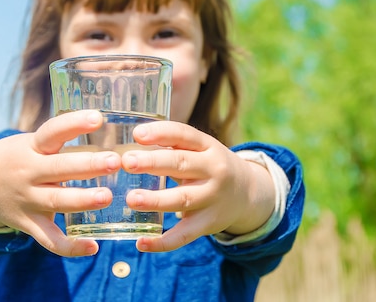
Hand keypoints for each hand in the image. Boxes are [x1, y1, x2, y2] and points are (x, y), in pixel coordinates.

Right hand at [0, 110, 121, 256]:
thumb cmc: (17, 157)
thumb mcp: (32, 142)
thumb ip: (61, 140)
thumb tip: (107, 128)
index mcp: (32, 147)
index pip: (52, 131)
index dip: (74, 124)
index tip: (98, 118)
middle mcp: (28, 172)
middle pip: (59, 168)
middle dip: (88, 166)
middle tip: (114, 161)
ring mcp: (27, 199)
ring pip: (56, 201)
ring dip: (82, 200)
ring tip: (106, 196)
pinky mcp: (27, 223)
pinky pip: (48, 239)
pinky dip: (69, 246)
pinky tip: (93, 247)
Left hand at [121, 121, 274, 252]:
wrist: (248, 193)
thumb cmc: (209, 165)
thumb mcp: (200, 149)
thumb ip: (172, 144)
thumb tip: (127, 143)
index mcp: (207, 146)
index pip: (183, 134)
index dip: (160, 133)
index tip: (137, 134)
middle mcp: (213, 170)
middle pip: (181, 165)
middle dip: (153, 163)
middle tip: (127, 162)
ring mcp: (212, 198)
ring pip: (182, 199)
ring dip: (155, 200)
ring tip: (131, 199)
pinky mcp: (208, 224)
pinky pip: (185, 234)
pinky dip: (163, 242)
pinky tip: (141, 243)